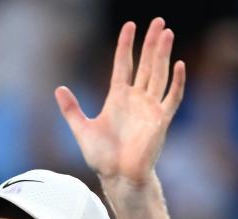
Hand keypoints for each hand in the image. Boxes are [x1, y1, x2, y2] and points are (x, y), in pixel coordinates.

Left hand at [55, 18, 184, 188]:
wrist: (118, 177)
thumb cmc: (102, 157)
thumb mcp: (82, 129)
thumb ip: (71, 109)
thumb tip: (58, 88)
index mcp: (118, 98)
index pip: (123, 64)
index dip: (126, 45)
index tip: (129, 26)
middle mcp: (136, 99)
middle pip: (145, 64)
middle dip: (151, 43)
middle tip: (158, 21)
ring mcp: (150, 108)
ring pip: (159, 74)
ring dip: (163, 54)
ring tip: (167, 33)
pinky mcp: (161, 120)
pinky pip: (172, 97)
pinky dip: (177, 82)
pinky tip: (179, 65)